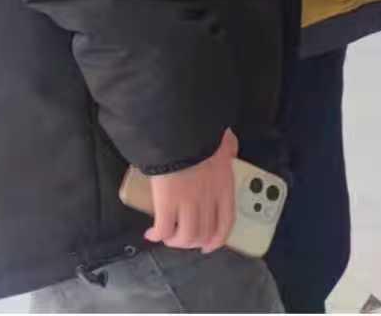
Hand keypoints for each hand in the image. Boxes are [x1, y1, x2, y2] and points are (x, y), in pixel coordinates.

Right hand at [145, 128, 236, 253]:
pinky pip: (163, 229)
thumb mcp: (225, 142)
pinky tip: (151, 234)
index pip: (226, 222)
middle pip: (204, 233)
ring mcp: (188, 203)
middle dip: (192, 241)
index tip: (209, 246)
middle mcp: (209, 199)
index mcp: (224, 187)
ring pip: (185, 236)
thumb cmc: (203, 136)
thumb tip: (230, 148)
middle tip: (181, 238)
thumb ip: (229, 149)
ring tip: (166, 237)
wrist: (182, 134)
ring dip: (175, 241)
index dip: (217, 239)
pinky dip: (157, 235)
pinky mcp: (167, 203)